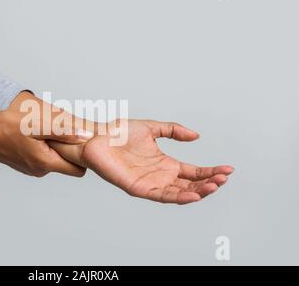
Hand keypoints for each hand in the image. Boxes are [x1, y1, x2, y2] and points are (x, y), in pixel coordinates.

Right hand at [0, 110, 87, 176]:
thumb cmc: (7, 125)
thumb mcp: (39, 124)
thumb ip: (64, 131)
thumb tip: (87, 137)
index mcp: (46, 163)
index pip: (79, 169)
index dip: (82, 155)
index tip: (79, 140)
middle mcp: (40, 171)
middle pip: (68, 165)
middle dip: (69, 150)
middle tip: (62, 131)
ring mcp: (32, 169)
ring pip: (55, 160)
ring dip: (56, 147)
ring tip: (45, 130)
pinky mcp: (26, 164)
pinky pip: (43, 158)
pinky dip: (44, 147)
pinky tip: (35, 135)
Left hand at [49, 120, 233, 204]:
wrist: (96, 137)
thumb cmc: (119, 133)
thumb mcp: (152, 128)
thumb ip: (173, 130)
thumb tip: (196, 136)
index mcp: (165, 163)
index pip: (193, 172)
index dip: (210, 171)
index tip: (228, 169)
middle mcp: (160, 176)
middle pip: (190, 185)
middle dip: (209, 184)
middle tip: (224, 178)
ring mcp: (150, 183)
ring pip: (179, 193)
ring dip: (198, 192)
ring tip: (214, 186)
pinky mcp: (138, 188)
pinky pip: (161, 196)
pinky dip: (178, 197)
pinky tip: (193, 194)